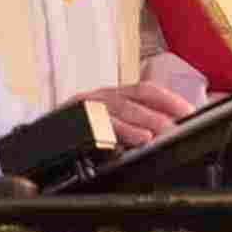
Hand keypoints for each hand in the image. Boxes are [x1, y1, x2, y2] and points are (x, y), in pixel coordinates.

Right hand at [67, 82, 194, 147]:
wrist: (40, 141)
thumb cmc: (80, 134)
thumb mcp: (108, 125)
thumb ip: (134, 125)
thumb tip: (168, 130)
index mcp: (115, 96)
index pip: (147, 90)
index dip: (170, 99)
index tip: (191, 110)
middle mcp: (103, 96)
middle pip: (138, 95)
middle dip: (162, 108)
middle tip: (182, 123)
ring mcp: (89, 106)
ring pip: (121, 107)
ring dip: (144, 120)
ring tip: (160, 133)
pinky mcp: (75, 119)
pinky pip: (100, 123)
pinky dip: (120, 131)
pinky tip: (133, 141)